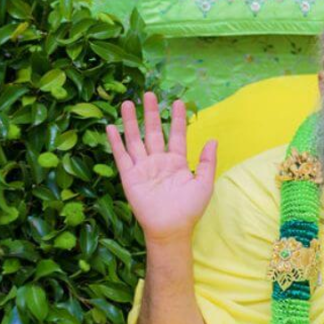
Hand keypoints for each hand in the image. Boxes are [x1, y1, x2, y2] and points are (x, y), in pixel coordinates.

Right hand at [106, 92, 217, 242]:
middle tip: (149, 94)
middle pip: (154, 132)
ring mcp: (143, 168)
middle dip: (151, 113)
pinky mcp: (130, 176)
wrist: (171, 228)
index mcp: (177, 163)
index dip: (177, 119)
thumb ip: (208, 161)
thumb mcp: (204, 183)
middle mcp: (159, 162)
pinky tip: (111, 127)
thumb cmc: (189, 209)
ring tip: (128, 103)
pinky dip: (116, 142)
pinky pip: (121, 156)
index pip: (177, 135)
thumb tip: (213, 139)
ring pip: (136, 139)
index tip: (178, 101)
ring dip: (131, 122)